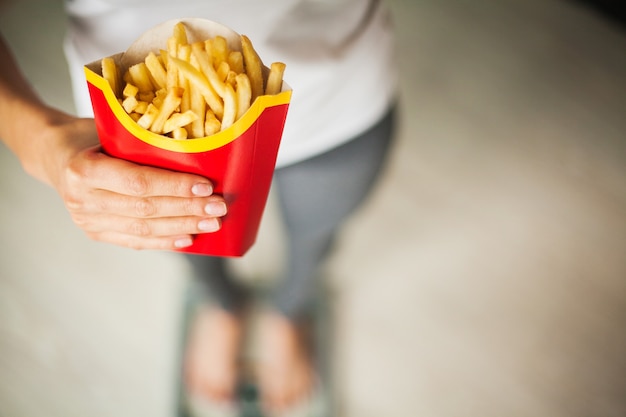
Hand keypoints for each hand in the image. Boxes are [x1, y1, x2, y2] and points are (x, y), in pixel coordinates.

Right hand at [45, 116, 226, 249]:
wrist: (54, 154)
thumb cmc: (91, 136)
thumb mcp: (111, 129)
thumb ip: (143, 143)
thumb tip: (200, 152)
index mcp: (83, 168)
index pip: (138, 182)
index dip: (175, 186)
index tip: (207, 186)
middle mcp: (82, 199)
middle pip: (145, 209)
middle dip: (188, 209)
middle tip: (219, 207)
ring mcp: (87, 221)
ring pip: (143, 229)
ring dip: (182, 227)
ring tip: (211, 223)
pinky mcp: (96, 233)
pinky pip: (135, 241)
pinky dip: (164, 241)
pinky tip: (188, 238)